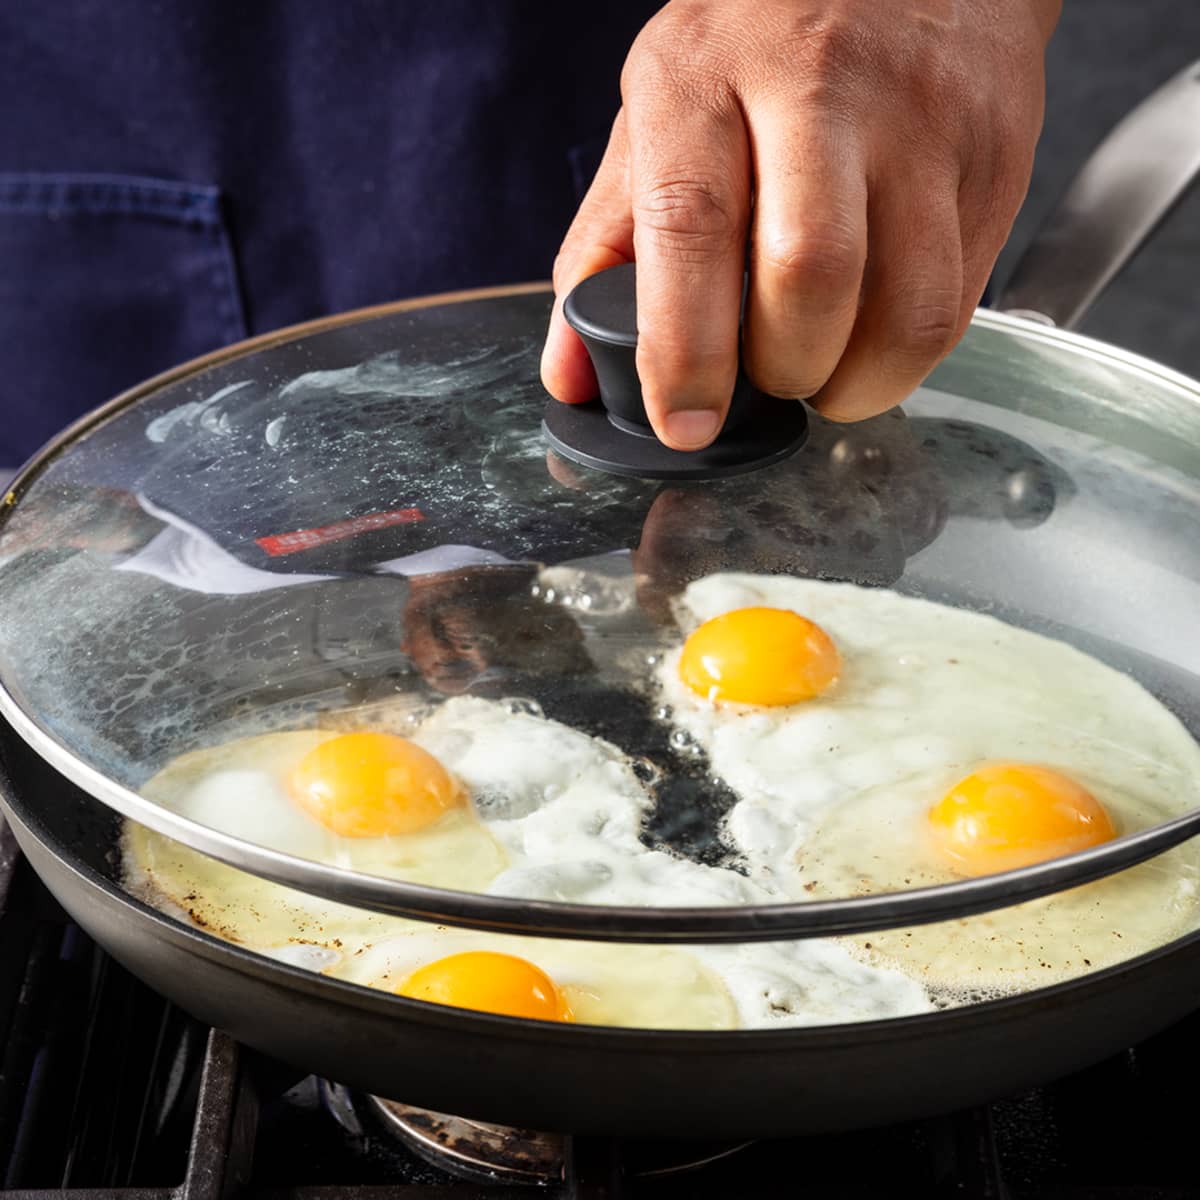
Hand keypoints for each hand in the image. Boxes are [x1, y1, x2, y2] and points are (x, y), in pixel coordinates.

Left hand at [541, 0, 1058, 448]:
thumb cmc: (757, 52)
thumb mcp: (654, 120)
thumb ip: (605, 250)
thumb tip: (571, 378)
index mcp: (705, 79)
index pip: (692, 227)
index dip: (686, 350)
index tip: (684, 423)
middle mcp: (822, 87)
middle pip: (812, 273)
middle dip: (786, 371)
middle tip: (771, 378)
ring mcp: (924, 121)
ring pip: (911, 308)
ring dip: (860, 383)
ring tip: (828, 368)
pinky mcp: (997, 156)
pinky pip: (962, 301)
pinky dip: (911, 349)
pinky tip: (877, 325)